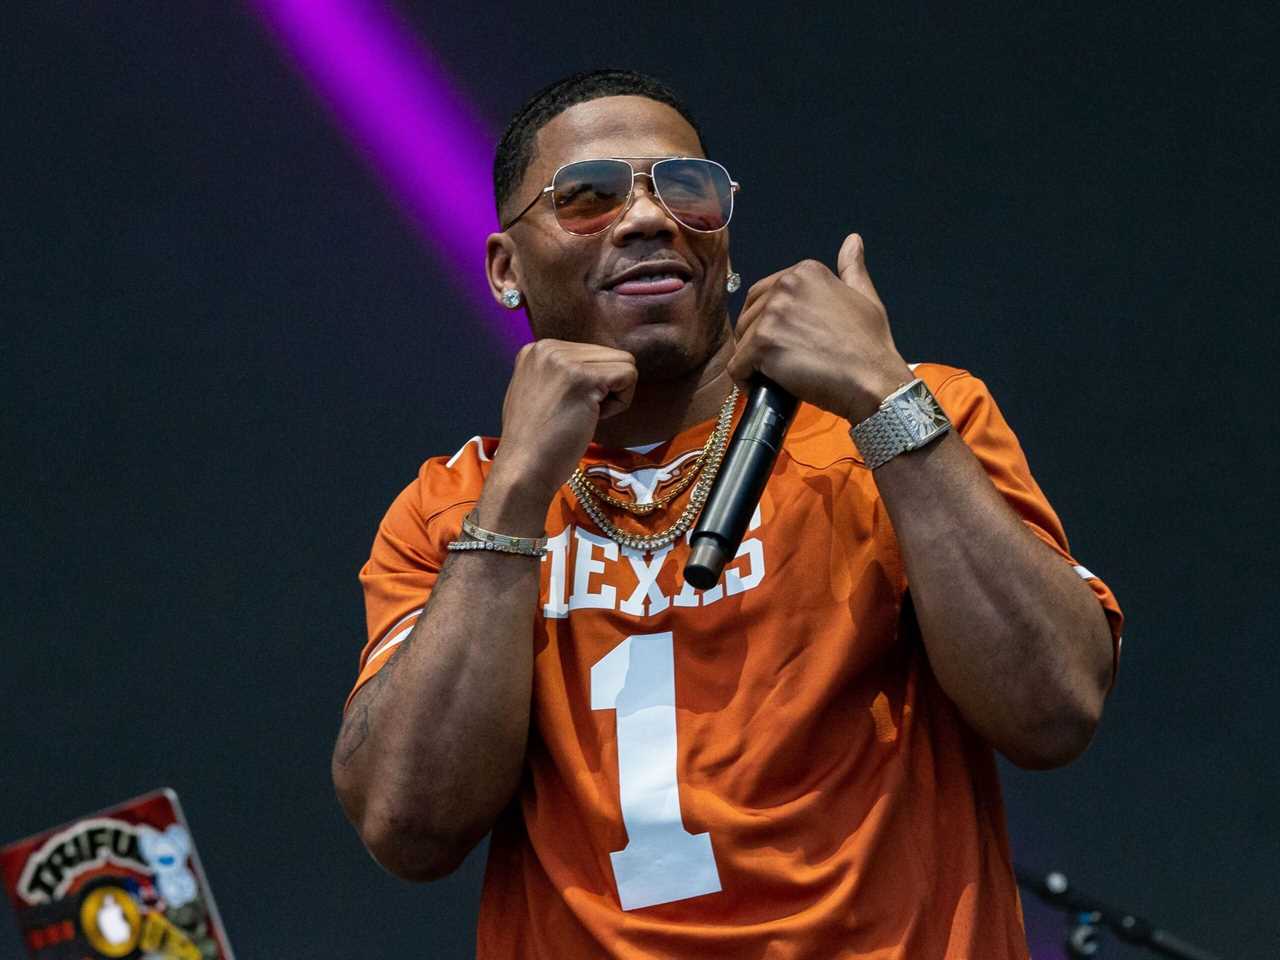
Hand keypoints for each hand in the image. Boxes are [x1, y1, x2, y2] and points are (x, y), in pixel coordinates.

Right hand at [485, 339, 637, 520]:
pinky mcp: (584, 378)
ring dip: (612, 395)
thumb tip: (596, 369)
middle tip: (576, 413)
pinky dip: (620, 403)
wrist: (524, 469)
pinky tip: (593, 418)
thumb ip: (561, 374)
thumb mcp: (537, 391)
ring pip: (623, 363)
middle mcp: (548, 348)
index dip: (590, 385)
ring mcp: (564, 360)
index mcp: (537, 349)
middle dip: (604, 387)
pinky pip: (628, 376)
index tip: (564, 408)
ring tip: (582, 415)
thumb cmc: (534, 442)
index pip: (592, 352)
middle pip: (610, 355)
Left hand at [728, 234, 913, 423]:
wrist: (873, 381)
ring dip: (754, 364)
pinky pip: (737, 367)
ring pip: (741, 343)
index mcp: (805, 272)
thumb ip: (851, 268)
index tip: (787, 343)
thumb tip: (852, 241)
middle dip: (758, 343)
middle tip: (784, 363)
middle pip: (748, 318)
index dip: (769, 324)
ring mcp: (772, 314)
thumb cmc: (870, 347)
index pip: (762, 295)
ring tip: (781, 377)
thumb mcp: (865, 297)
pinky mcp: (762, 343)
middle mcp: (785, 285)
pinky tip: (767, 389)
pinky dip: (747, 382)